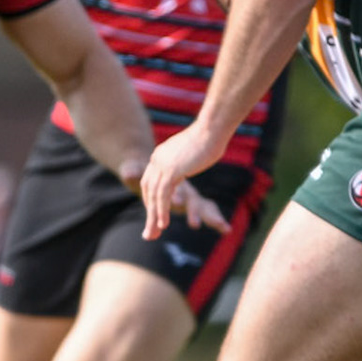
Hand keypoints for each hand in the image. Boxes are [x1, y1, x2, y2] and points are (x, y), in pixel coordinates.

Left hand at [137, 125, 229, 239]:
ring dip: (154, 216)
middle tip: (150, 232)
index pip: (150, 182)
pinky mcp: (171, 170)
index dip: (152, 200)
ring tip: (156, 232)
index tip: (154, 216)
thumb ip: (185, 161)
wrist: (212, 128)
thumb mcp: (191, 152)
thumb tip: (189, 163)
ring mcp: (162, 164)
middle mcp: (157, 159)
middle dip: (150, 212)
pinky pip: (162, 195)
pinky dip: (162, 211)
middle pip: (148, 190)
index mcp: (160, 155)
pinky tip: (163, 223)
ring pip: (154, 195)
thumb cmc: (209, 138)